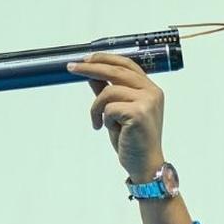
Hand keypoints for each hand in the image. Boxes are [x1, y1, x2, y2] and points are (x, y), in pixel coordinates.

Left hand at [68, 53, 165, 181]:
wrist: (144, 165)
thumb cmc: (133, 141)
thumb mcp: (117, 112)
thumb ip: (108, 91)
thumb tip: (92, 74)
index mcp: (150, 89)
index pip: (127, 64)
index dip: (105, 58)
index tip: (86, 59)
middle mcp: (152, 92)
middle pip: (116, 70)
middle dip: (90, 68)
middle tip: (71, 68)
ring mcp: (147, 102)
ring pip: (108, 91)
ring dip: (96, 107)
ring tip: (98, 122)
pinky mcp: (138, 113)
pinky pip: (109, 107)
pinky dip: (104, 119)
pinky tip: (110, 130)